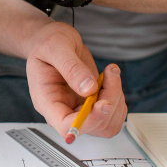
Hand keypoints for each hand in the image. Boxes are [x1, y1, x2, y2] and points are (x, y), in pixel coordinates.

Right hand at [25, 22, 126, 138]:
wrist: (53, 40)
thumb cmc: (47, 43)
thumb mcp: (55, 48)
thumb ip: (71, 68)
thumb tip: (89, 89)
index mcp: (47, 101)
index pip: (66, 126)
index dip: (87, 121)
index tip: (102, 104)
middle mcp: (64, 109)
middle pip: (92, 125)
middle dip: (108, 102)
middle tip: (109, 75)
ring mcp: (79, 109)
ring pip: (106, 123)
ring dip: (116, 99)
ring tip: (110, 73)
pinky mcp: (92, 104)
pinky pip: (112, 114)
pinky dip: (118, 98)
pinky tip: (111, 79)